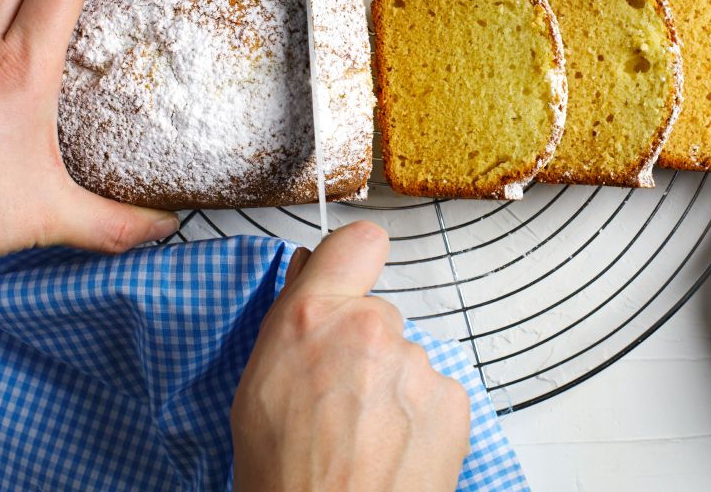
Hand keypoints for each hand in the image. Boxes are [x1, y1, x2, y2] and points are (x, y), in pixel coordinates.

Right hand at [232, 221, 469, 491]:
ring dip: (392, 388)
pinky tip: (393, 451)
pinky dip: (420, 418)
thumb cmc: (283, 474)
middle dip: (364, 348)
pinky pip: (434, 393)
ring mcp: (418, 364)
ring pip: (407, 360)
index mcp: (315, 317)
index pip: (358, 241)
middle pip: (378, 316)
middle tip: (341, 401)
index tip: (352, 276)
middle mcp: (371, 328)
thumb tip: (308, 272)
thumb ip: (292, 320)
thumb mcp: (258, 386)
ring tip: (364, 438)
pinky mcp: (453, 398)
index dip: (355, 259)